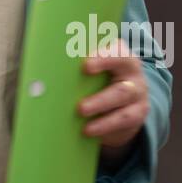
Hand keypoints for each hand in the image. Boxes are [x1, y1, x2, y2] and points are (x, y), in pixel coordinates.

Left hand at [78, 37, 148, 159]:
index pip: (117, 52)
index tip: (85, 65)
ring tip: (81, 115)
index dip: (103, 58)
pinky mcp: (137, 114)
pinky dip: (104, 126)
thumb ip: (77, 64)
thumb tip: (43, 73)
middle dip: (100, 96)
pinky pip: (122, 120)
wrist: (124, 98)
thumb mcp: (93, 67)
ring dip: (100, 108)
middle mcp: (132, 73)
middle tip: (80, 106)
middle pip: (120, 85)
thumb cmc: (99, 76)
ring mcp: (138, 94)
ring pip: (121, 101)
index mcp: (120, 54)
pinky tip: (87, 130)